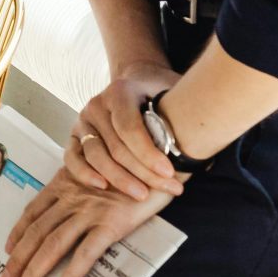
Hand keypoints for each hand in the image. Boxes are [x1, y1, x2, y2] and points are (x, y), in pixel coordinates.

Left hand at [3, 168, 173, 276]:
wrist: (157, 162)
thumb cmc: (129, 168)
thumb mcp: (96, 172)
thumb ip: (78, 189)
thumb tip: (67, 212)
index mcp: (64, 183)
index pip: (32, 211)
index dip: (17, 232)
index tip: (8, 249)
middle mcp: (71, 197)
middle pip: (36, 231)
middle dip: (19, 258)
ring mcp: (89, 211)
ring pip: (53, 244)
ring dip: (35, 270)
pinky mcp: (110, 224)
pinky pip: (85, 254)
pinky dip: (71, 275)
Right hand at [66, 65, 185, 199]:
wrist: (136, 82)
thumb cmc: (159, 93)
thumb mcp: (174, 91)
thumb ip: (184, 109)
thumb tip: (204, 142)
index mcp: (120, 91)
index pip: (129, 127)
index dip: (148, 153)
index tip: (170, 173)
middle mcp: (97, 104)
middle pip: (115, 146)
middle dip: (142, 172)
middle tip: (169, 189)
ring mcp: (83, 120)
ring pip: (95, 155)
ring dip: (119, 178)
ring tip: (142, 194)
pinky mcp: (76, 135)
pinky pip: (73, 156)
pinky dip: (84, 173)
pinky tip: (102, 186)